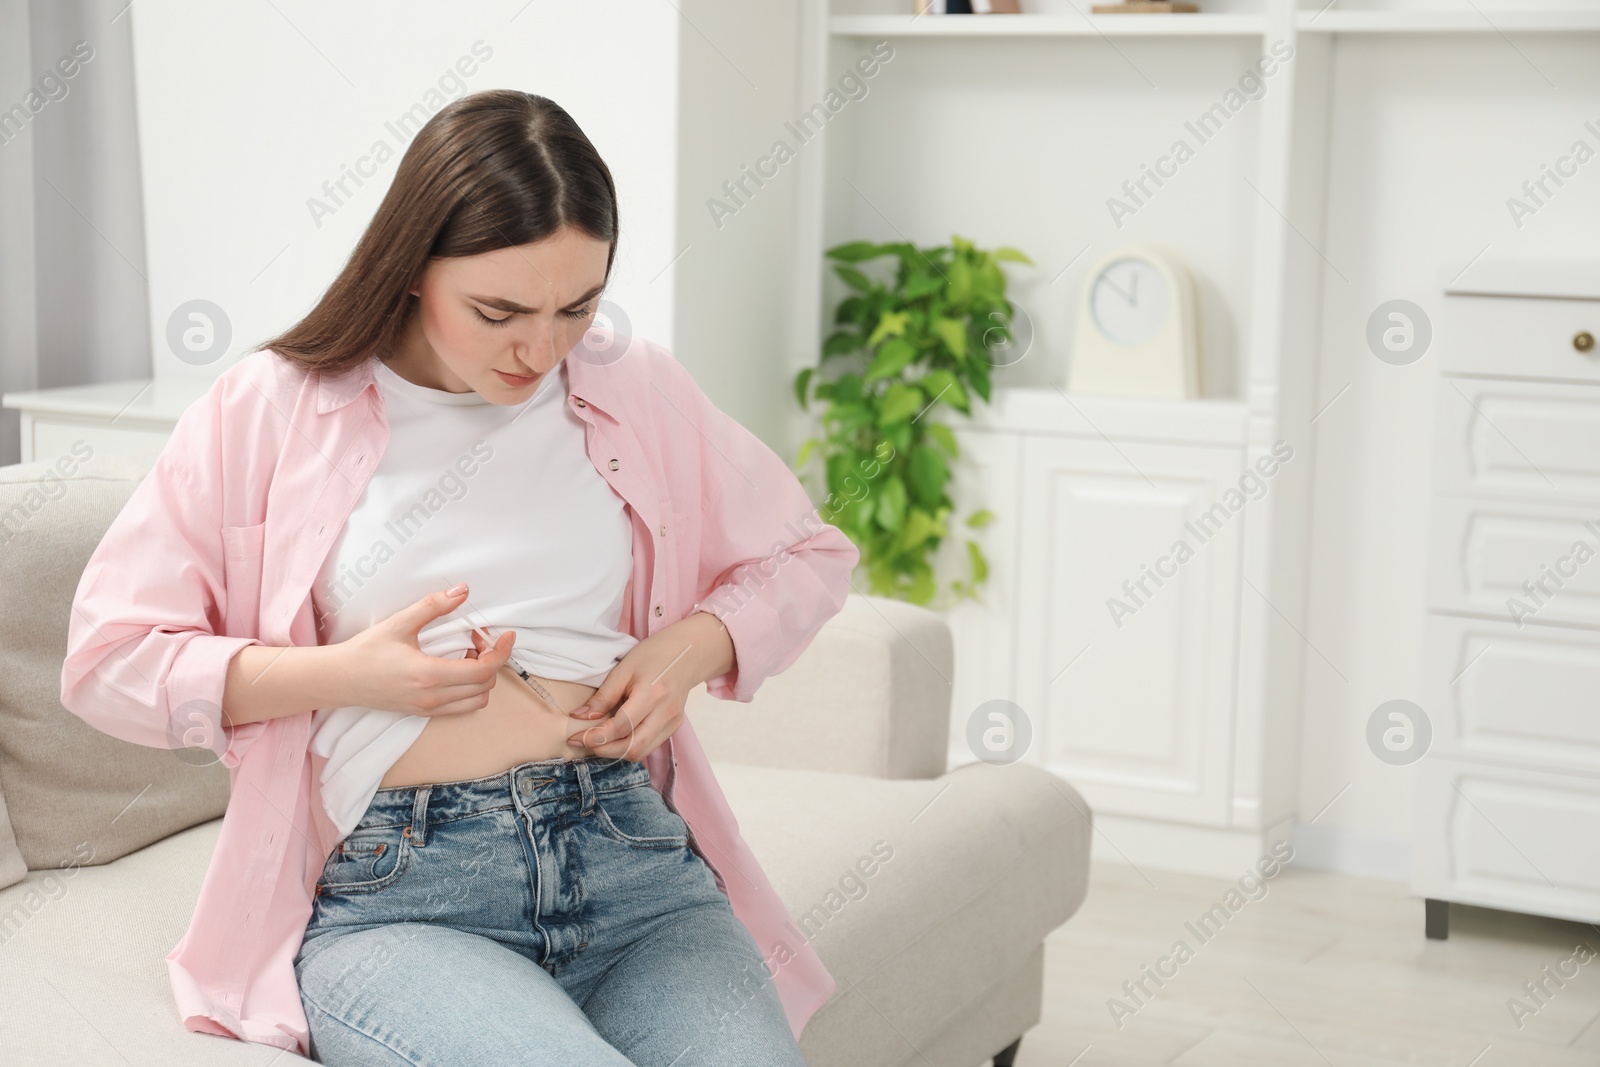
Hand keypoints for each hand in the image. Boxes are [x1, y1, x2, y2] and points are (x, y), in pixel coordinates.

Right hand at [332, 583, 513, 716]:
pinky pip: (461, 707)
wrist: (340, 679)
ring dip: (482, 678)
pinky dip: (469, 690)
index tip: (507, 635)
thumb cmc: (366, 651)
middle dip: (491, 660)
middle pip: (486, 686)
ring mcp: (428, 709)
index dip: (501, 652)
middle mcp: (432, 698)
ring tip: (467, 655)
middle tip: (478, 638)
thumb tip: (463, 591)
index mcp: (429, 676)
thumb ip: (434, 606)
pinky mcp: (423, 713)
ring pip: (476, 701)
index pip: (483, 671)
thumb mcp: (400, 623)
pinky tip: (455, 668)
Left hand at [566, 611, 733, 762]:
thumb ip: (603, 696)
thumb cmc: (653, 655)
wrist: (687, 653)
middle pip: (633, 747)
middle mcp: (666, 712)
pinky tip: (616, 737)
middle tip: (584, 742)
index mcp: (652, 694)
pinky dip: (629, 747)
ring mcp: (673, 722)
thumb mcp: (624, 669)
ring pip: (641, 752)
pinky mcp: (674, 727)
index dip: (596, 736)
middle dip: (604, 750)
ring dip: (616, 752)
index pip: (621, 726)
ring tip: (598, 741)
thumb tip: (580, 717)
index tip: (576, 737)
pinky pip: (649, 746)